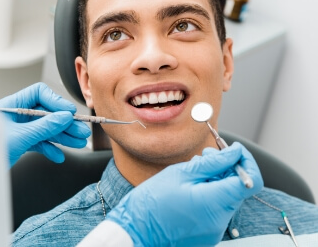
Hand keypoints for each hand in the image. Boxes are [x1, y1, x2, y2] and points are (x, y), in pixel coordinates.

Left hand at [0, 82, 90, 167]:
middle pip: (46, 113)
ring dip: (62, 136)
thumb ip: (44, 126)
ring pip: (45, 129)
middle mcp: (15, 115)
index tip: (69, 113)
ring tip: (77, 143)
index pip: (39, 94)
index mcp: (11, 105)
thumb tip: (64, 117)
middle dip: (64, 123)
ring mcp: (18, 129)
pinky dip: (49, 148)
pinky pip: (39, 142)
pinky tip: (58, 156)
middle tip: (80, 131)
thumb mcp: (20, 136)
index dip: (56, 102)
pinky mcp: (19, 143)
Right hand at [106, 142, 262, 246]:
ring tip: (191, 173)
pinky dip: (208, 195)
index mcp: (215, 203)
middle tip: (205, 156)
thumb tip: (235, 152)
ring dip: (215, 181)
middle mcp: (220, 220)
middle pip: (237, 188)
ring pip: (226, 198)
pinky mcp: (207, 235)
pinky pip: (216, 210)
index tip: (233, 150)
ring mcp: (215, 230)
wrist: (135, 231)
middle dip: (226, 168)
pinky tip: (189, 189)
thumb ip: (213, 163)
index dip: (246, 161)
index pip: (251, 181)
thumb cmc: (152, 202)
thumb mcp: (181, 173)